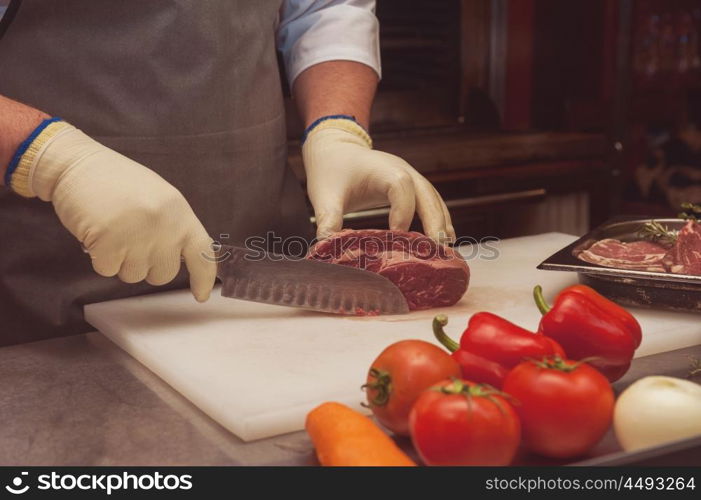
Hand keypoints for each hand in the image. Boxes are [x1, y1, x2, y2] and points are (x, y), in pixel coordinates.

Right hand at [27, 125, 215, 300]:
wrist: (78, 164)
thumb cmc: (118, 182)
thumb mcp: (160, 198)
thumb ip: (174, 226)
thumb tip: (185, 257)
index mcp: (180, 213)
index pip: (202, 254)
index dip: (204, 279)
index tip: (201, 296)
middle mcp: (164, 226)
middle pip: (164, 274)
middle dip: (147, 266)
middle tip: (131, 240)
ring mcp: (137, 236)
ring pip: (134, 276)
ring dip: (121, 261)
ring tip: (113, 231)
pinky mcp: (108, 244)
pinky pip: (107, 271)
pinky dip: (99, 258)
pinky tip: (97, 233)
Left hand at [302, 120, 454, 242]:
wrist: (336, 150)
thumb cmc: (331, 171)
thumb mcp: (324, 196)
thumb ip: (327, 220)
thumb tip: (327, 249)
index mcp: (380, 169)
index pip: (400, 186)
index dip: (403, 210)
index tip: (396, 235)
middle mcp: (402, 170)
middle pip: (426, 193)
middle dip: (433, 221)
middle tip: (435, 249)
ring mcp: (411, 177)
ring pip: (434, 199)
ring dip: (440, 223)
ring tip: (445, 250)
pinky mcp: (412, 187)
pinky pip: (432, 202)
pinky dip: (439, 220)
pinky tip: (443, 240)